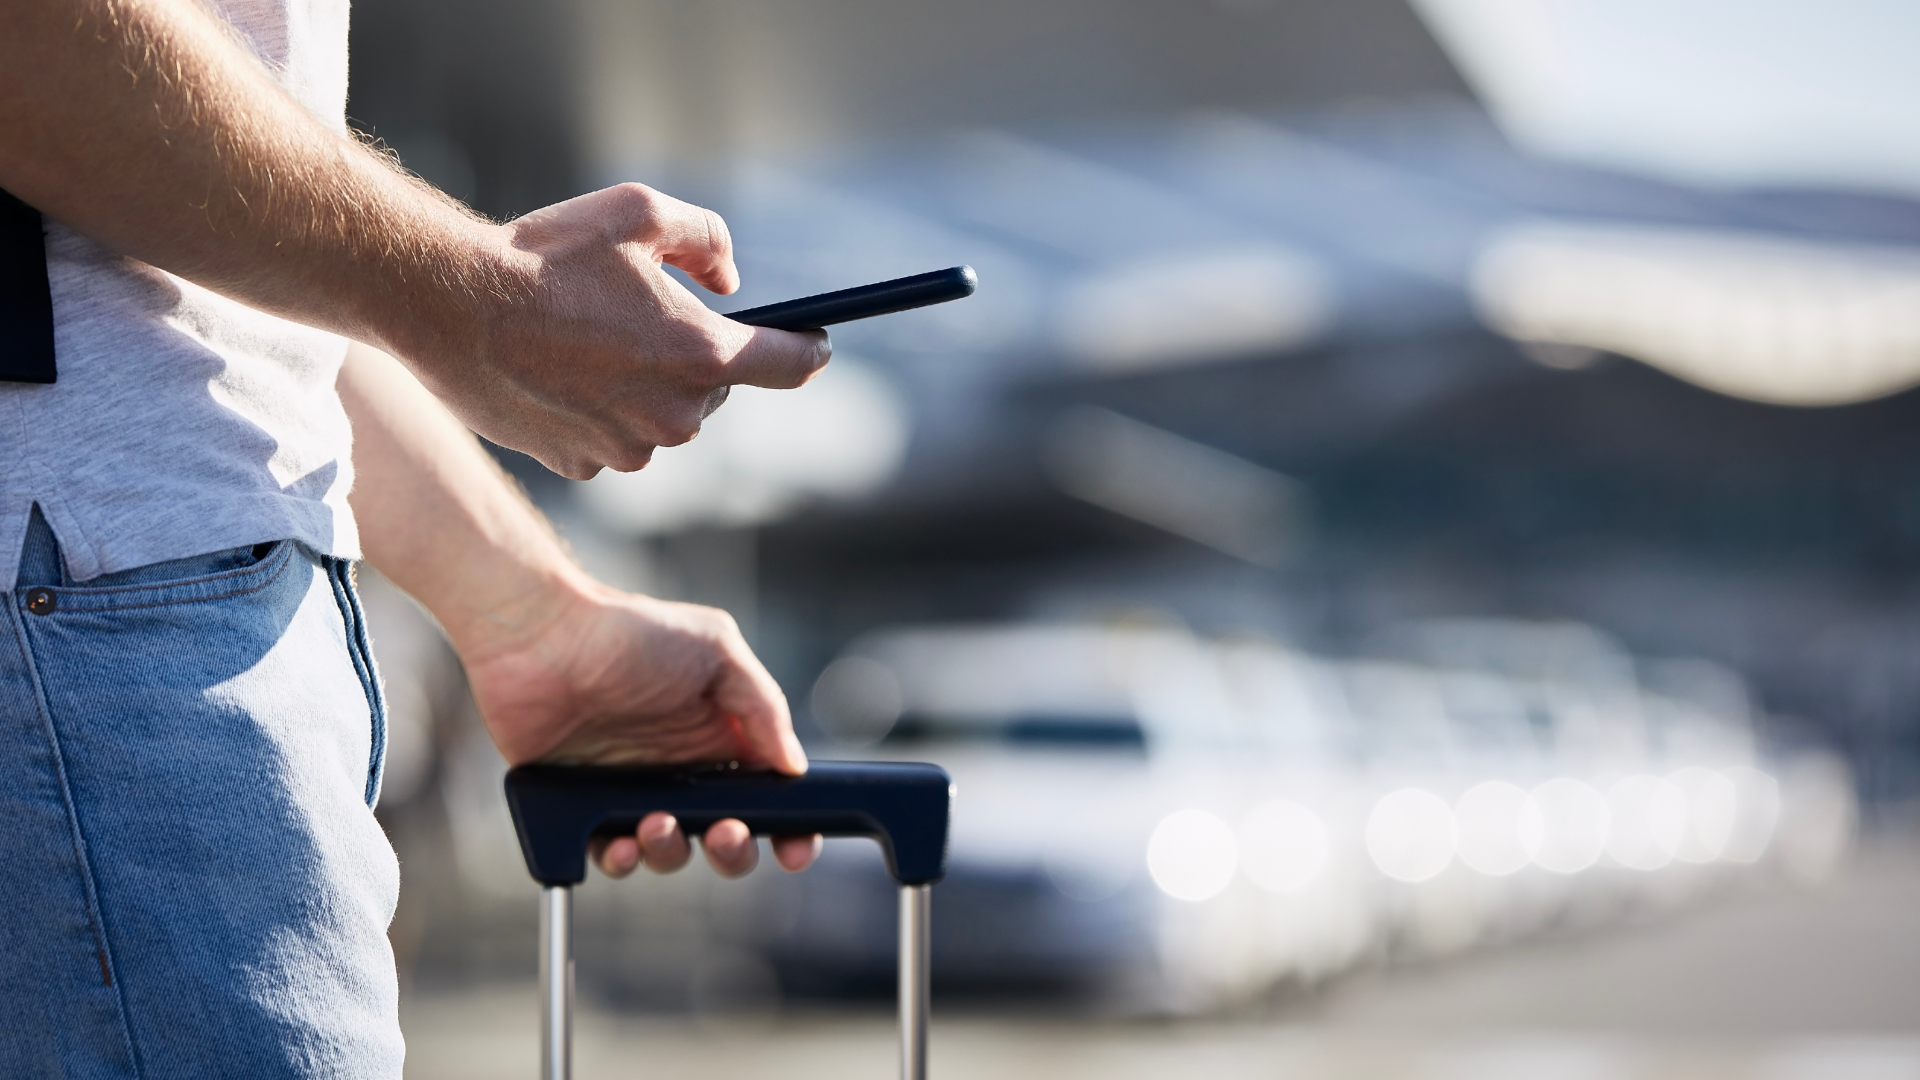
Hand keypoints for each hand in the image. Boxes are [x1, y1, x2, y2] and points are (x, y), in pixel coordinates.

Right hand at [403, 183, 830, 480]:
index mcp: (701, 355)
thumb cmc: (545, 255)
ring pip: (659, 415)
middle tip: (637, 314)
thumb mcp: (640, 213)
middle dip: (689, 353)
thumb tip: (729, 284)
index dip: (809, 350)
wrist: (449, 306)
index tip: (817, 343)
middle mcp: (674, 415)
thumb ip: (707, 240)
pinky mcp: (583, 465)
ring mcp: (629, 449)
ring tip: (583, 340)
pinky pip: (611, 437)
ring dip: (639, 383)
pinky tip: (556, 373)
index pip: (789, 364)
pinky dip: (595, 410)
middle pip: (712, 387)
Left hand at [459, 578, 820, 878]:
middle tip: (724, 833)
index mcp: (721, 734)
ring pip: (671, 851)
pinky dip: (620, 858)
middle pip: (726, 835)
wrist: (540, 637)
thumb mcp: (716, 650)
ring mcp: (633, 789)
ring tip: (657, 824)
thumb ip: (763, 706)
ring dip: (673, 852)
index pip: (767, 793)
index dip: (789, 825)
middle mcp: (682, 767)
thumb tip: (793, 766)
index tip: (795, 847)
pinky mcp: (584, 804)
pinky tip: (618, 841)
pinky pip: (610, 851)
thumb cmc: (628, 632)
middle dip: (734, 850)